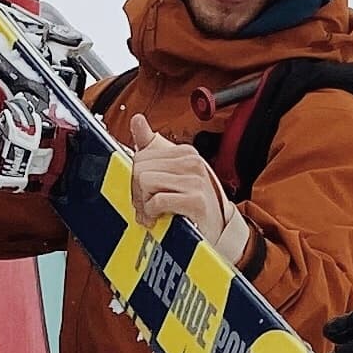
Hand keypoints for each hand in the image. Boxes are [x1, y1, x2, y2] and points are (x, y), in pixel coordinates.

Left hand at [124, 116, 248, 266]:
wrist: (217, 232)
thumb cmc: (193, 206)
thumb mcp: (172, 174)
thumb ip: (152, 147)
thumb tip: (137, 120)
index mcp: (184, 152)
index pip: (140, 157)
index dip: (135, 180)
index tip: (144, 194)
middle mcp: (191, 162)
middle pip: (139, 168)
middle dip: (137, 192)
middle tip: (147, 207)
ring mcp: (195, 180)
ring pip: (145, 182)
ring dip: (144, 204)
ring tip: (154, 213)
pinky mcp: (196, 200)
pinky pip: (157, 200)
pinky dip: (153, 213)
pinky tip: (160, 218)